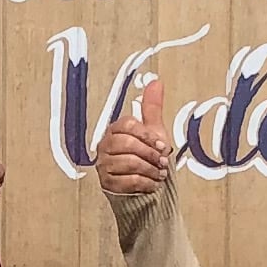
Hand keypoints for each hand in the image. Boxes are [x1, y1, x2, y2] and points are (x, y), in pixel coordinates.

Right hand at [93, 82, 171, 201]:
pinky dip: (145, 183)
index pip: (127, 125)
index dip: (147, 135)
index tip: (162, 145)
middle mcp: (106, 146)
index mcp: (115, 130)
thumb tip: (156, 82)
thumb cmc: (147, 157)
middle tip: (162, 161)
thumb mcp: (153, 131)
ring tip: (158, 173)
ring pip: (129, 163)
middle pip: (127, 144)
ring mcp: (104, 164)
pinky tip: (151, 183)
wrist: (144, 184)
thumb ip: (152, 107)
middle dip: (150, 154)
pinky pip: (128, 181)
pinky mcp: (107, 183)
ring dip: (150, 169)